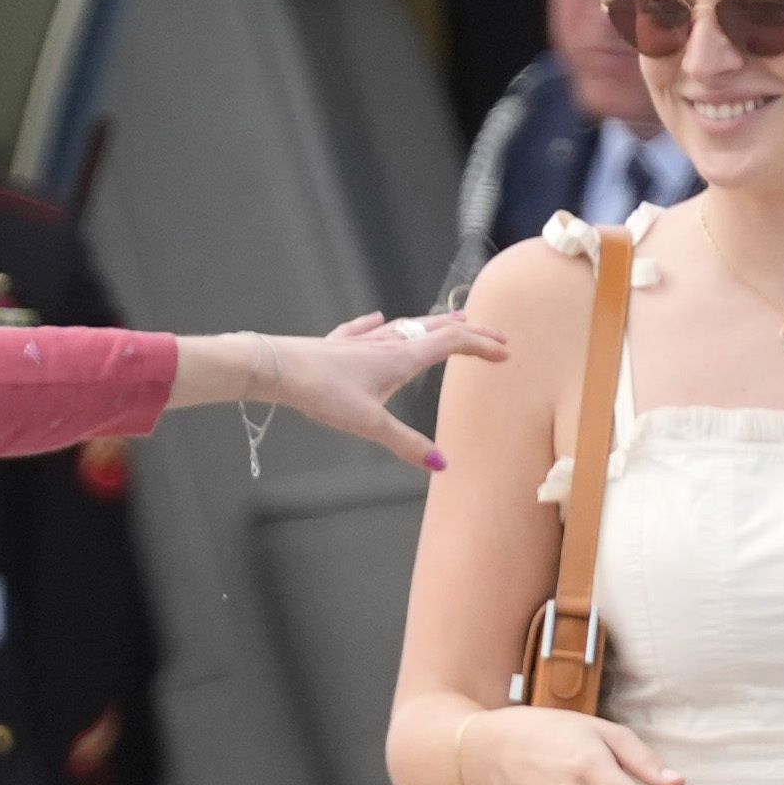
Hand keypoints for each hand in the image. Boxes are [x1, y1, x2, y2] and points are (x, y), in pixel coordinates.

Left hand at [186, 311, 503, 470]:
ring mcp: (361, 341)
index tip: (506, 354)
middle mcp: (386, 344)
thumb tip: (443, 465)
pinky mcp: (337, 345)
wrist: (277, 367)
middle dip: (469, 332)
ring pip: (406, 326)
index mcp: (401, 358)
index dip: (482, 347)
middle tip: (495, 336)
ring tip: (451, 321)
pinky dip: (378, 324)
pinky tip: (378, 319)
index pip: (452, 343)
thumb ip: (407, 444)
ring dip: (434, 324)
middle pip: (436, 330)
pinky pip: (365, 329)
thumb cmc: (323, 392)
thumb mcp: (369, 424)